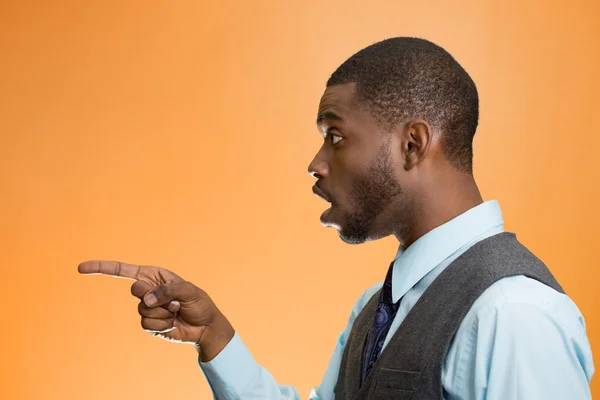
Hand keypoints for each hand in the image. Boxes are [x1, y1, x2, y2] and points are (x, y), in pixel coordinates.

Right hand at [78, 260, 233, 359]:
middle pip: (135, 290)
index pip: (123, 271)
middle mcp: (147, 290)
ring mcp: (147, 308)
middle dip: (155, 296)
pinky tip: (173, 323)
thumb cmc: (199, 303)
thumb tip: (145, 300)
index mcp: (154, 276)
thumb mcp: (189, 290)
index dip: (101, 268)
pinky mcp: (149, 325)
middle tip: (173, 301)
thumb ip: (167, 290)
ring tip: (176, 311)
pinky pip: (148, 325)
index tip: (81, 268)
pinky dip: (163, 324)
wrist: (205, 327)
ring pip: (142, 310)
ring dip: (163, 313)